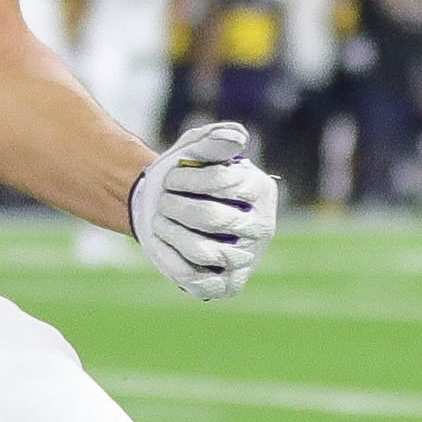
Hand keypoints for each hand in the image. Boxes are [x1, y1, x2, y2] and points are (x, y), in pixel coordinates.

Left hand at [129, 121, 278, 300]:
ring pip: (202, 251)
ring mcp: (246, 258)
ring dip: (170, 232)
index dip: (187, 179)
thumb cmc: (184, 174)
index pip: (221, 181)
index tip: (170, 176)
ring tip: (160, 220)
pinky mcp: (227, 285)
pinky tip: (162, 242)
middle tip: (162, 200)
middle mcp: (261, 226)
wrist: (165, 206)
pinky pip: (198, 281)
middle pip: (211, 218)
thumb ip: (214, 139)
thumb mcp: (195, 147)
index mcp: (260, 189)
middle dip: (174, 206)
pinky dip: (171, 260)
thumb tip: (236, 137)